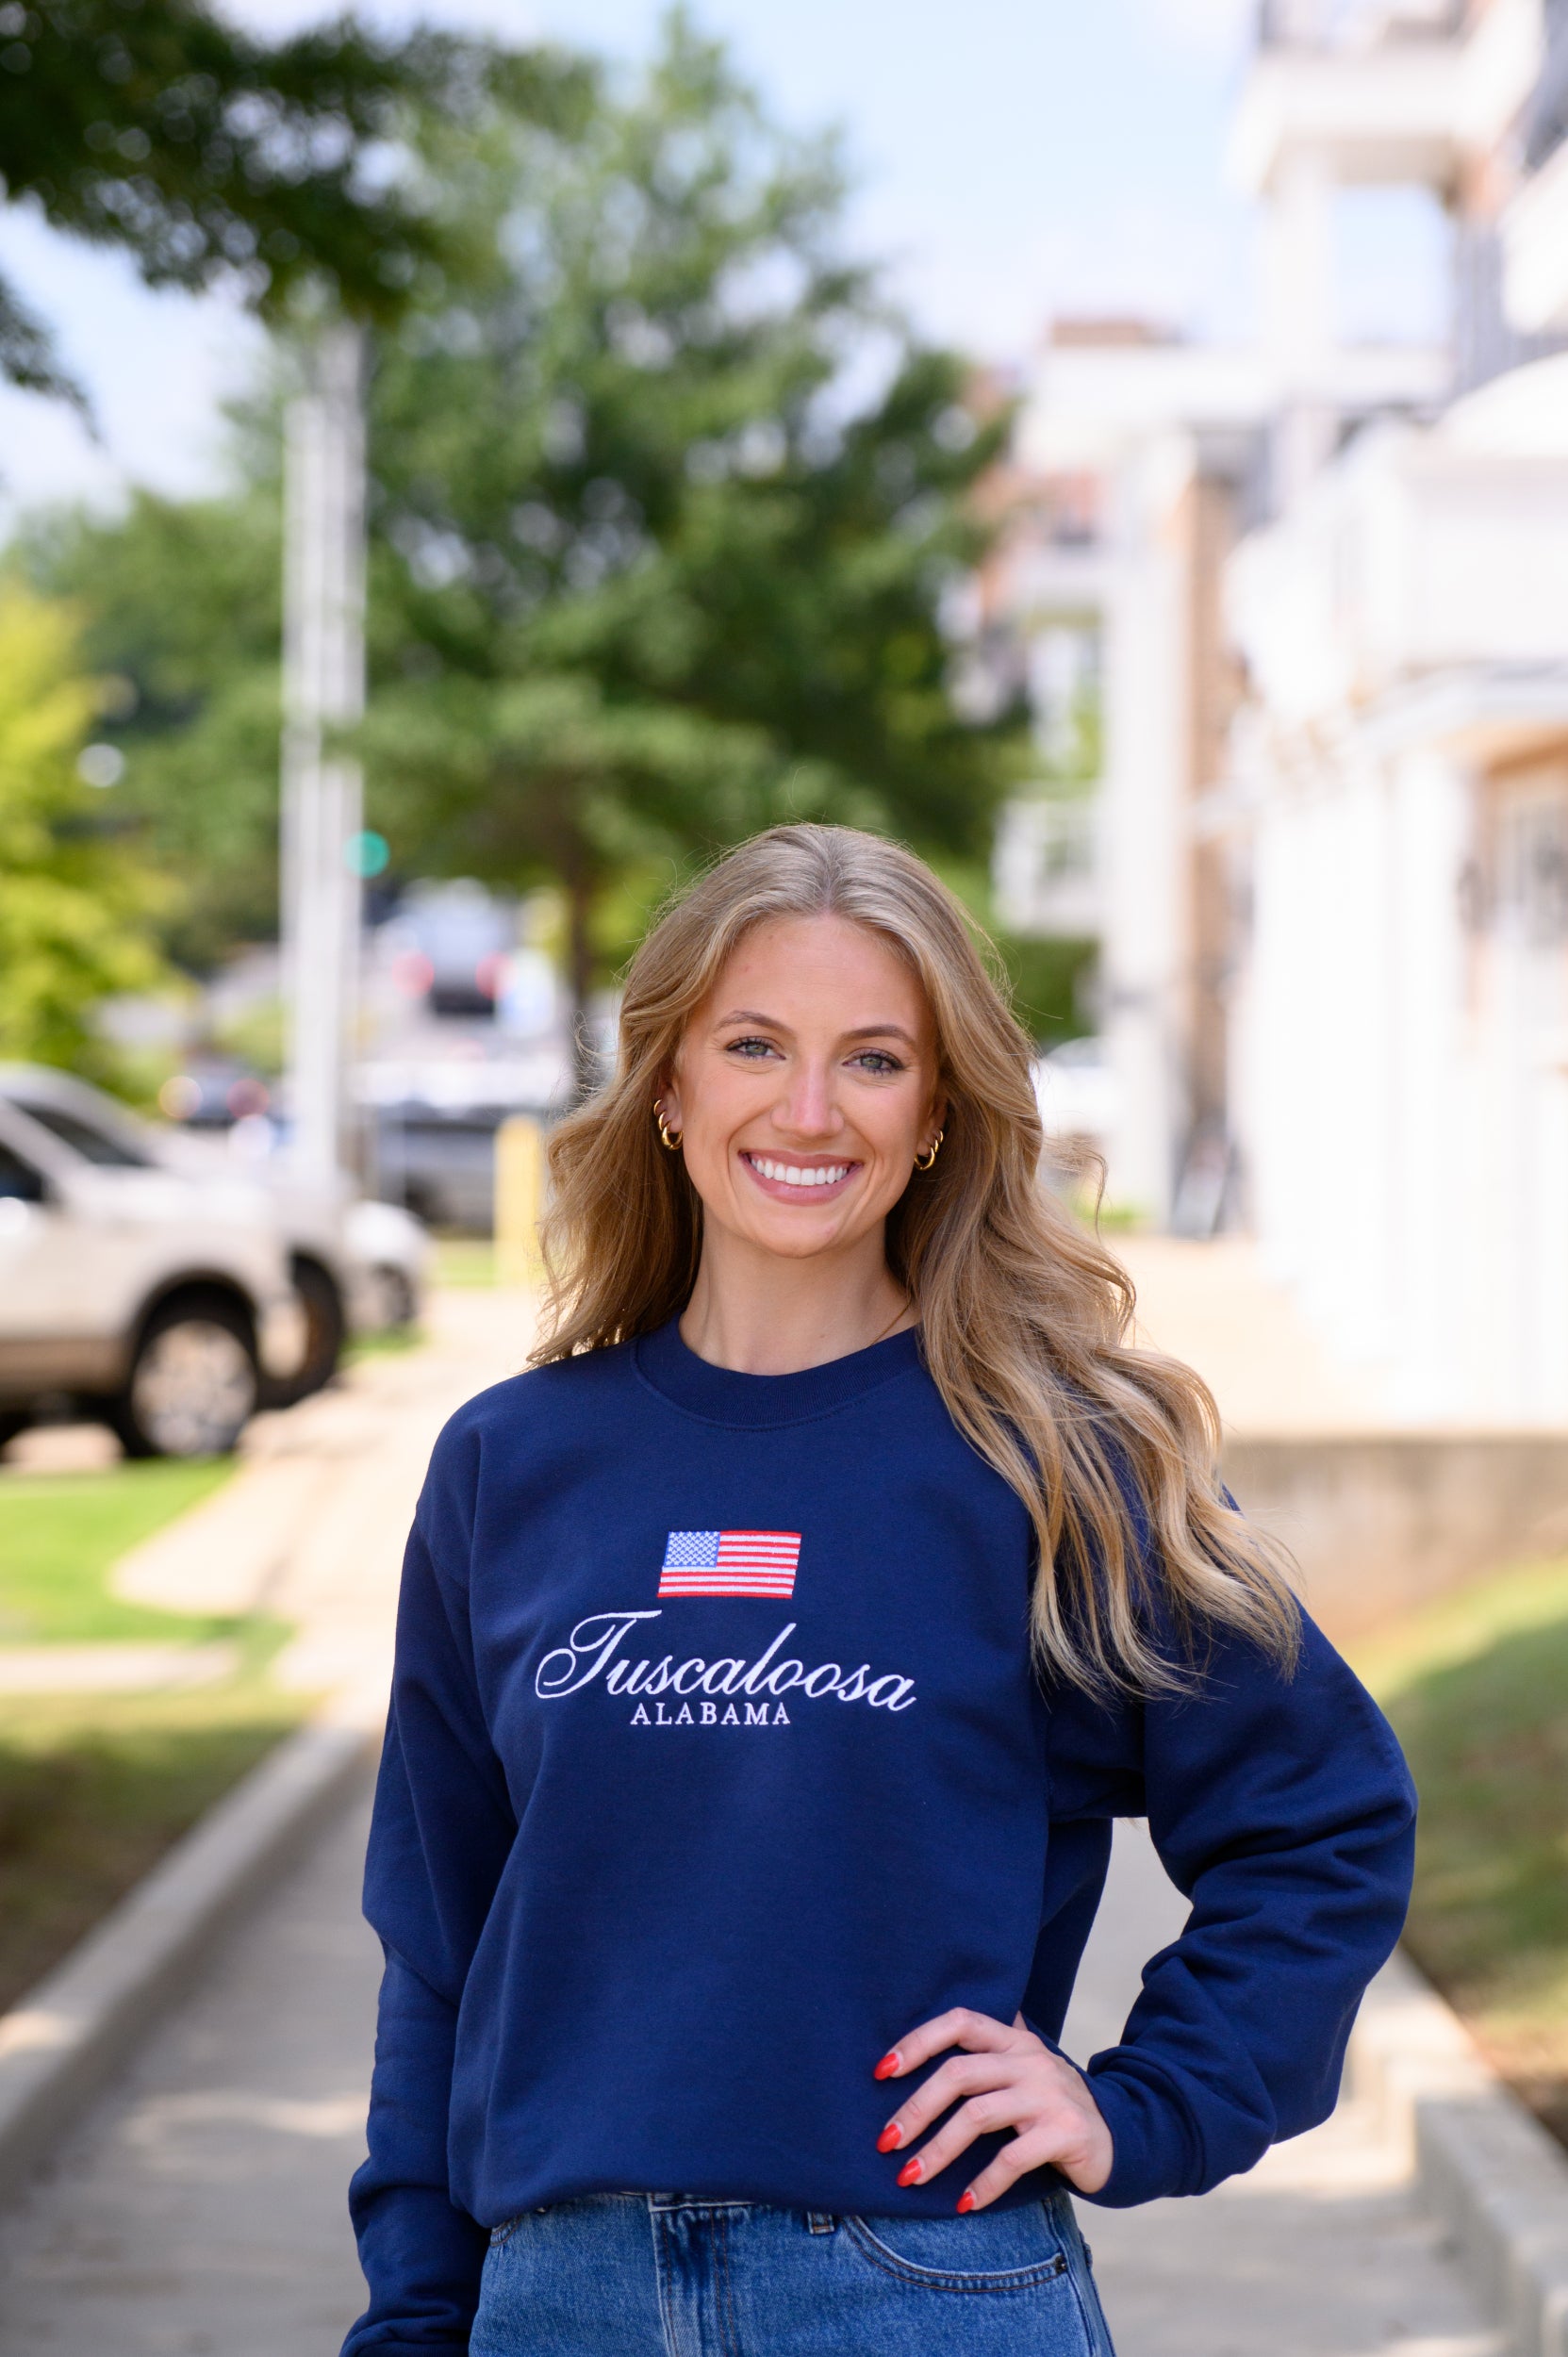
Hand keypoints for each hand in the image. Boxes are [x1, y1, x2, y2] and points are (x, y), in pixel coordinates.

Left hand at [872, 2008, 1112, 2210]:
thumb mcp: (1025, 2070)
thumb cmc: (1054, 2106)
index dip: (918, 2041)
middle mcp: (1030, 2060)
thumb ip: (988, 2053)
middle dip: (915, 2109)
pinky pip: (1012, 2157)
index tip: (881, 2071)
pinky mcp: (1065, 2133)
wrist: (1121, 2137)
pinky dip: (983, 2183)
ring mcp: (1049, 2094)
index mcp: (1014, 2040)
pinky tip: (963, 2203)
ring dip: (937, 2150)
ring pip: (977, 2116)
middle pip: (958, 2075)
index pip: (960, 2022)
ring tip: (910, 2177)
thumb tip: (923, 2045)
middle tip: (885, 2143)